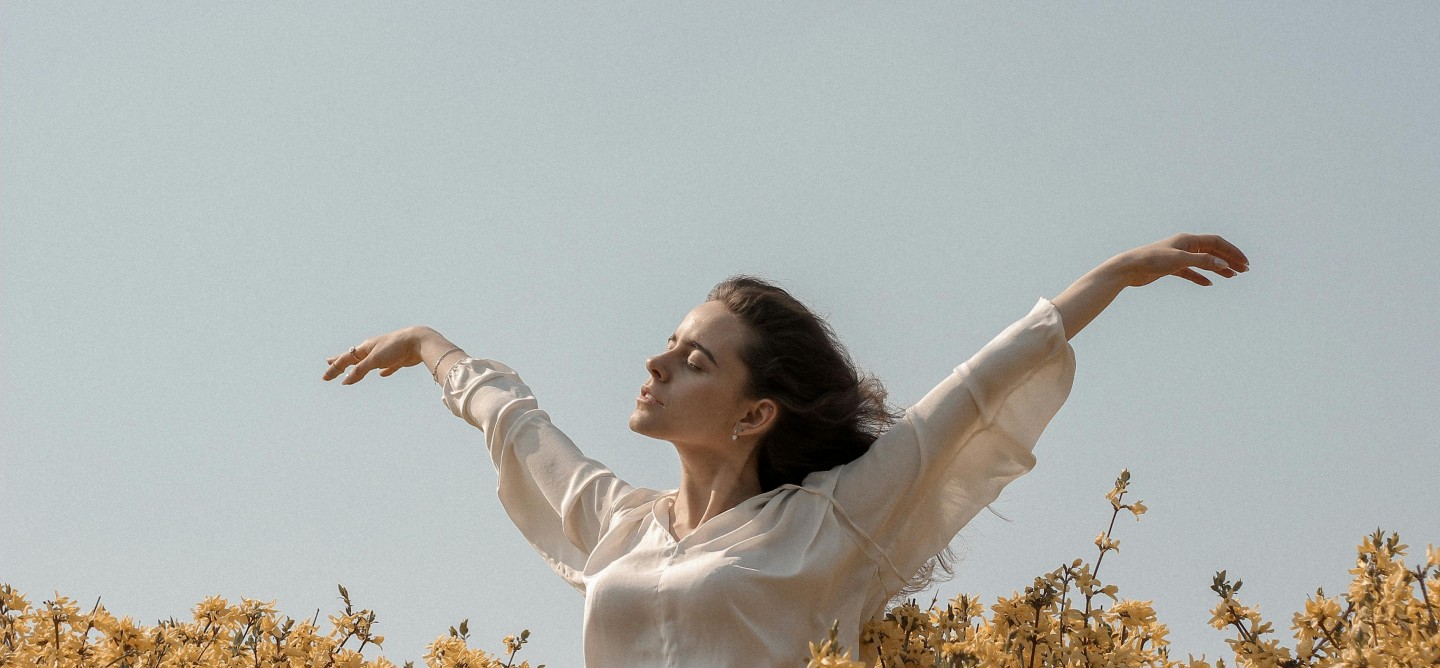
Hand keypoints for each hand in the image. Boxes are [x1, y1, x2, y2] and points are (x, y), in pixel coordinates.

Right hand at [323, 326, 429, 384]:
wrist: (419, 341)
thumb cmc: (395, 348)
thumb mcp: (374, 359)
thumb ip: (360, 370)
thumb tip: (346, 380)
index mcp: (366, 347)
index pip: (345, 359)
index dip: (334, 369)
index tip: (325, 378)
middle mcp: (374, 350)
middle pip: (354, 357)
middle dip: (341, 362)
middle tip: (328, 363)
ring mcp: (386, 354)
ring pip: (368, 362)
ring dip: (358, 366)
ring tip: (352, 368)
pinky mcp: (398, 360)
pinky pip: (387, 367)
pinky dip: (383, 371)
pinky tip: (382, 374)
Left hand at [1109, 233, 1249, 286]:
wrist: (1128, 268)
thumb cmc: (1152, 260)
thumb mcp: (1180, 260)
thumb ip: (1202, 262)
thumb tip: (1224, 265)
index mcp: (1188, 240)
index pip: (1216, 242)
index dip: (1232, 251)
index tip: (1244, 262)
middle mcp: (1184, 246)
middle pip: (1212, 251)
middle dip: (1229, 260)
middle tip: (1244, 270)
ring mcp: (1178, 257)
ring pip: (1203, 262)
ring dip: (1218, 268)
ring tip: (1232, 276)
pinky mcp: (1170, 268)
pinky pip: (1190, 272)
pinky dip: (1200, 277)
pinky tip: (1208, 284)